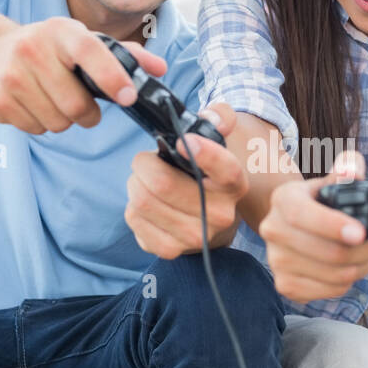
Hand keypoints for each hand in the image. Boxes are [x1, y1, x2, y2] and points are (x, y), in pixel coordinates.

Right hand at [0, 16, 167, 133]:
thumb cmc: (47, 49)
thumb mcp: (82, 41)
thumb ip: (124, 55)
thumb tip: (160, 69)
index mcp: (59, 31)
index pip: (90, 51)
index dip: (112, 76)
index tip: (128, 97)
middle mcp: (31, 49)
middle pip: (76, 105)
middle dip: (87, 113)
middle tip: (82, 104)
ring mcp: (10, 77)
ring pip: (57, 123)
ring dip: (64, 120)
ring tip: (53, 99)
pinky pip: (35, 130)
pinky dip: (40, 124)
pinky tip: (32, 104)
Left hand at [124, 103, 247, 257]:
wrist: (209, 220)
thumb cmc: (207, 175)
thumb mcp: (218, 142)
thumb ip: (220, 117)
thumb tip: (212, 117)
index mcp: (234, 185)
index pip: (226, 170)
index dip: (203, 153)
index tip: (181, 142)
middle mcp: (220, 215)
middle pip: (162, 184)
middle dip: (144, 164)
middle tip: (147, 161)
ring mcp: (195, 237)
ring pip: (142, 201)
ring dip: (135, 184)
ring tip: (145, 182)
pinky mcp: (170, 250)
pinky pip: (134, 219)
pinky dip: (132, 207)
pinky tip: (146, 205)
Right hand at [259, 149, 367, 301]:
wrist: (294, 225)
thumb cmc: (320, 202)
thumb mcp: (332, 179)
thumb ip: (348, 167)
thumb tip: (353, 170)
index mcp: (283, 199)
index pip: (302, 215)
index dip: (333, 226)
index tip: (360, 233)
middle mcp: (272, 230)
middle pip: (325, 252)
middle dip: (363, 250)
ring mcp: (276, 260)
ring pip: (332, 275)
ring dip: (360, 267)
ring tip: (367, 255)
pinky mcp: (285, 285)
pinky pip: (328, 291)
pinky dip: (347, 282)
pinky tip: (350, 268)